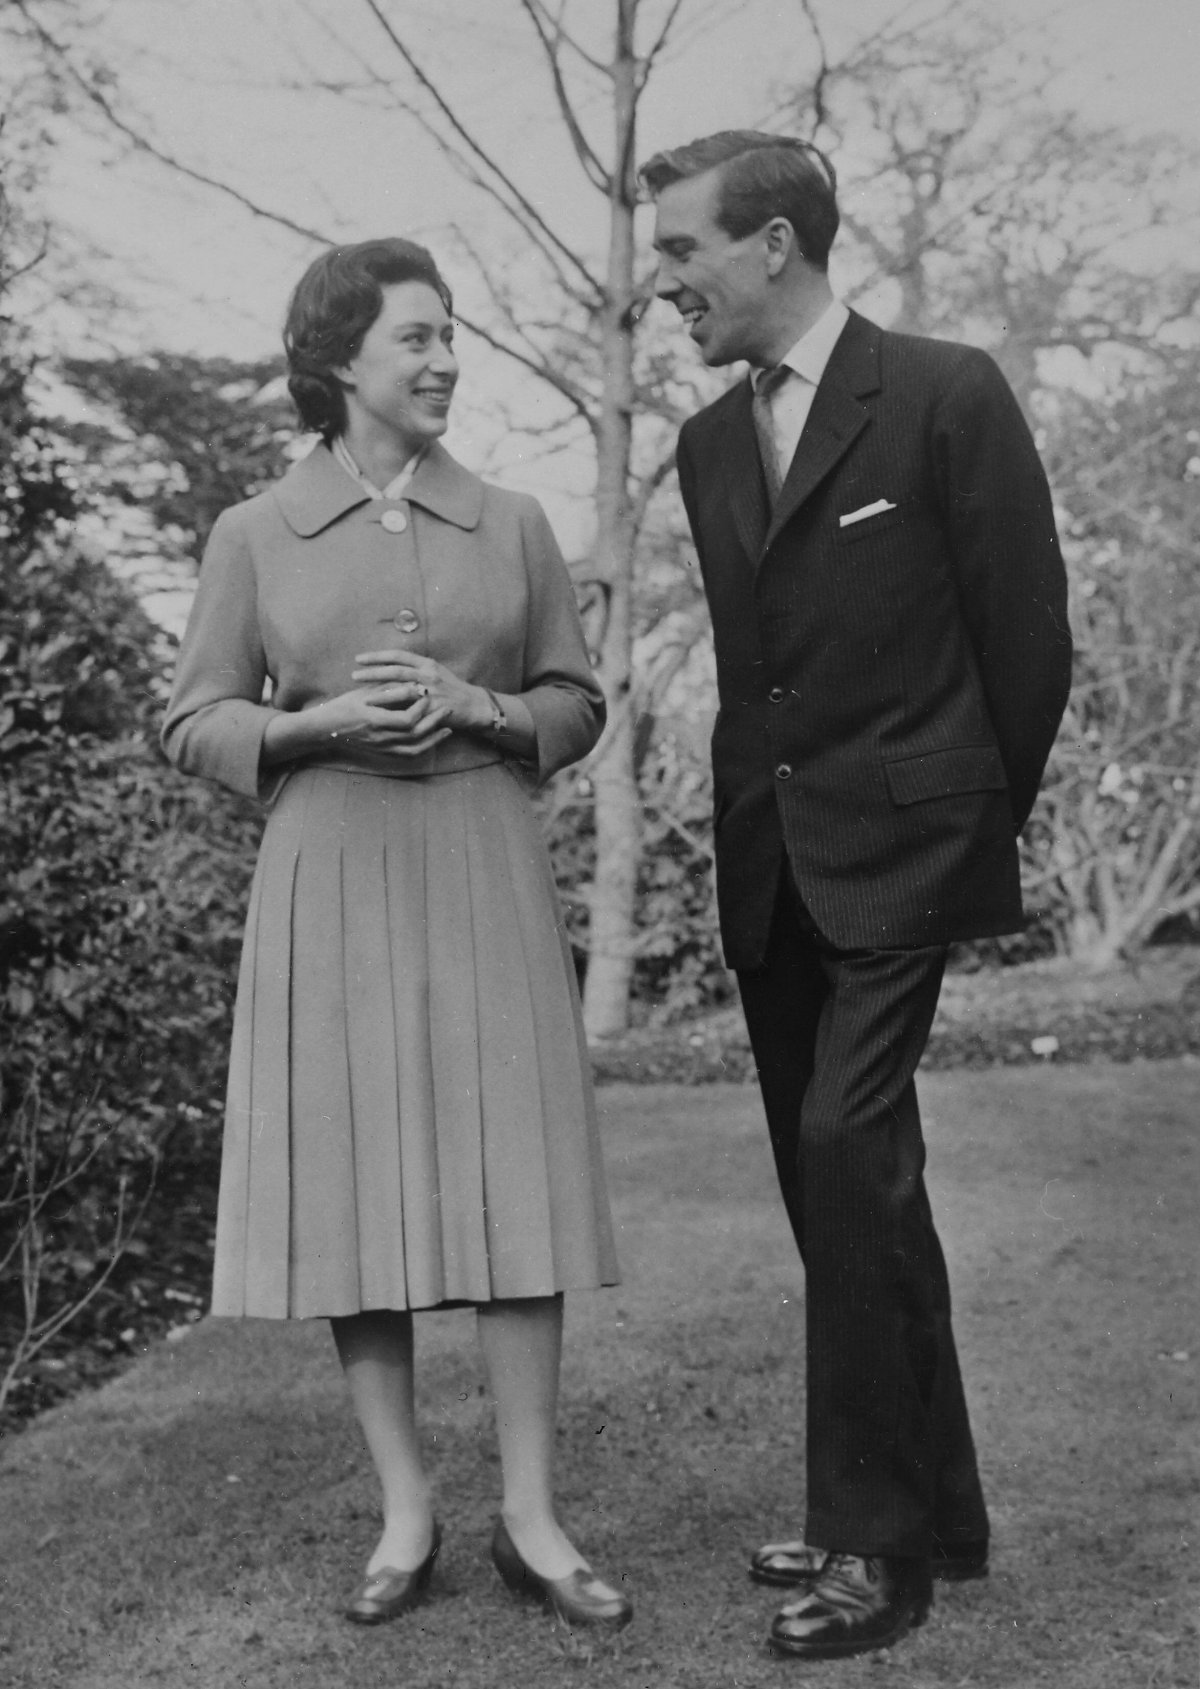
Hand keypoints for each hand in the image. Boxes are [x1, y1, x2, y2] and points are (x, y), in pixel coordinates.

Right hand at [261, 681, 452, 768]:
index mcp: (374, 720)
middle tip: (447, 709)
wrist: (327, 728)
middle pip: (415, 735)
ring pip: (415, 748)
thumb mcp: (364, 692)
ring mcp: (382, 748)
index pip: (406, 720)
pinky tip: (433, 740)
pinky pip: (408, 754)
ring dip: (434, 738)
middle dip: (434, 721)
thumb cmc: (344, 705)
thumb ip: (388, 688)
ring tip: (447, 728)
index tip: (428, 695)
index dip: (420, 709)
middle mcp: (380, 738)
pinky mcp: (384, 753)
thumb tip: (413, 683)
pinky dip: (424, 748)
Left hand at [352, 650, 492, 733]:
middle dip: (373, 672)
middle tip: (354, 674)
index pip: (398, 655)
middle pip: (396, 669)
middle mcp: (429, 673)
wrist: (473, 705)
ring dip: (380, 691)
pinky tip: (382, 711)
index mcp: (427, 663)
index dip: (377, 656)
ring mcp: (432, 689)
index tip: (359, 659)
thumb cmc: (452, 689)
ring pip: (401, 687)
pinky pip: (412, 706)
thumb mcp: (435, 672)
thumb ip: (415, 669)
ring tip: (362, 696)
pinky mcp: (434, 706)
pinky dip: (396, 708)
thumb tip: (392, 666)